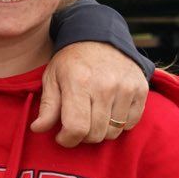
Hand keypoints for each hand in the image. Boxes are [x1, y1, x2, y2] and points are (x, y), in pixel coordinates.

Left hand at [32, 42, 147, 146]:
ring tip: (92, 118)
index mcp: (79, 82)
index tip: (62, 136)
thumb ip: (47, 106)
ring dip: (101, 131)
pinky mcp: (141, 90)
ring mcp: (126, 88)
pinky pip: (130, 123)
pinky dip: (119, 124)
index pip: (76, 128)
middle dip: (82, 137)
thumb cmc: (72, 62)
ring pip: (113, 132)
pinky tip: (108, 112)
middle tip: (77, 125)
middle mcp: (105, 86)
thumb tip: (37, 129)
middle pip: (95, 134)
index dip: (67, 140)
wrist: (100, 37)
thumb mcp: (52, 78)